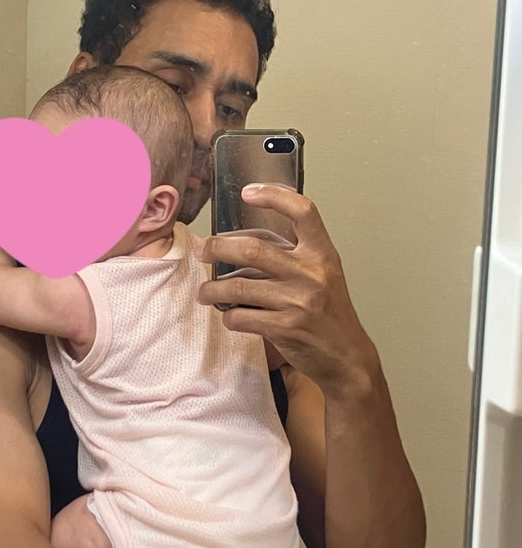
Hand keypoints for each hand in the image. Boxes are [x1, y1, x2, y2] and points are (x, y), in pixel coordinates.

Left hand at [196, 184, 374, 391]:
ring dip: (212, 290)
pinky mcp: (284, 328)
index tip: (248, 192)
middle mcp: (311, 273)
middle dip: (217, 247)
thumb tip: (242, 242)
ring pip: (237, 286)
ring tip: (205, 292)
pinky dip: (228, 316)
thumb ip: (293, 254)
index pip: (303, 212)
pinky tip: (229, 316)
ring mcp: (297, 301)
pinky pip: (241, 316)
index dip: (274, 196)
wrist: (345, 355)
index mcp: (322, 254)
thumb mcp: (323, 274)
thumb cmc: (329, 312)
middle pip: (252, 248)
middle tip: (203, 251)